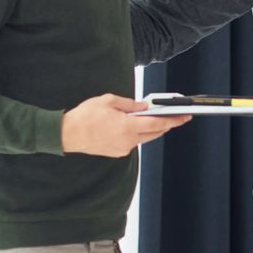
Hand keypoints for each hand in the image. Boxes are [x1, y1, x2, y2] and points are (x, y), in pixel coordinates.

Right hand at [61, 93, 190, 156]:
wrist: (68, 134)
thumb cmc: (85, 116)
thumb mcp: (108, 101)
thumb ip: (130, 104)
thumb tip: (144, 107)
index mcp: (128, 126)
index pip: (158, 123)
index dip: (173, 120)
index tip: (184, 117)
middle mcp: (128, 140)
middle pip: (154, 133)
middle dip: (166, 124)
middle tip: (175, 116)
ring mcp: (123, 148)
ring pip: (144, 138)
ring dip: (151, 129)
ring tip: (154, 118)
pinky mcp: (117, 152)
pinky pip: (133, 142)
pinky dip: (137, 134)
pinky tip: (134, 126)